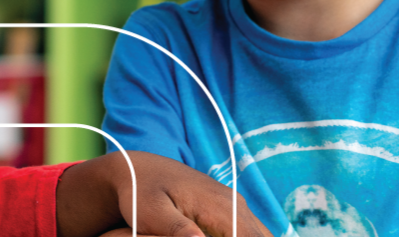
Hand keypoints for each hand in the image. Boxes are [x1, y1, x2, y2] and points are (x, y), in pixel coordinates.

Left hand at [56, 150, 270, 236]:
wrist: (137, 168)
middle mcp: (233, 203)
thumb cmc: (140, 192)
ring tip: (212, 236)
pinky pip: (250, 230)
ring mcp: (233, 204)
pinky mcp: (229, 209)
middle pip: (262, 236)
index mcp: (218, 205)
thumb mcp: (152, 213)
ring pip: (260, 233)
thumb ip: (177, 229)